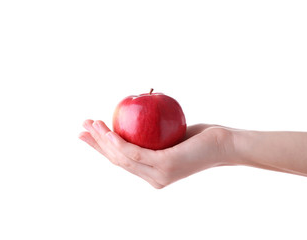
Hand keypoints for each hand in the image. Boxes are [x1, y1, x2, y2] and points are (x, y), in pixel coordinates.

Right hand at [79, 120, 235, 188]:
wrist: (224, 145)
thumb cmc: (198, 138)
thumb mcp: (169, 135)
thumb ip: (152, 136)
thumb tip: (136, 121)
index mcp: (152, 173)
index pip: (121, 160)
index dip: (101, 148)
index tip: (87, 134)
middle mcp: (153, 178)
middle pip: (117, 161)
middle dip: (97, 144)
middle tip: (82, 127)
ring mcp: (159, 175)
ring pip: (122, 158)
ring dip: (104, 141)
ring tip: (92, 124)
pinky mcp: (165, 166)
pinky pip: (136, 153)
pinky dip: (119, 142)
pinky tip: (108, 131)